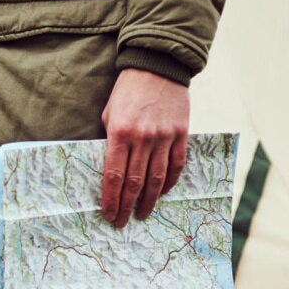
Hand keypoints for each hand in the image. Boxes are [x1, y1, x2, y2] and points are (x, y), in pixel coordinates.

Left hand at [100, 68, 189, 228]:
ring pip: (156, 179)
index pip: (114, 176)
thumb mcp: (109, 113)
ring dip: (148, 201)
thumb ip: (110, 141)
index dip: (111, 199)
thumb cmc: (128, 91)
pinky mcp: (180, 134)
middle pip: (134, 183)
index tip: (108, 214)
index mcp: (120, 133)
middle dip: (127, 206)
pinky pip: (176, 165)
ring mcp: (164, 137)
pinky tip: (161, 193)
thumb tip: (110, 169)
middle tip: (122, 222)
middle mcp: (143, 138)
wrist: (158, 66)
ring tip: (142, 214)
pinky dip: (169, 183)